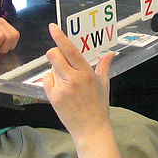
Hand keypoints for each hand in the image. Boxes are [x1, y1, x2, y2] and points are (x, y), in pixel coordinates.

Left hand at [44, 23, 112, 139]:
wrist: (90, 129)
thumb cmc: (99, 106)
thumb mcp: (104, 84)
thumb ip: (104, 66)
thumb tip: (111, 53)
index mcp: (87, 73)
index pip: (71, 51)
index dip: (60, 37)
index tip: (53, 28)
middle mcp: (73, 79)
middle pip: (54, 55)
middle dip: (54, 52)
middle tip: (59, 57)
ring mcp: (61, 88)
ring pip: (50, 67)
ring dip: (55, 69)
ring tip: (66, 81)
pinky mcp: (53, 97)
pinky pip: (47, 80)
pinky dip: (51, 81)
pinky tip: (61, 90)